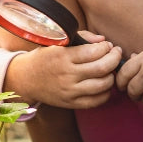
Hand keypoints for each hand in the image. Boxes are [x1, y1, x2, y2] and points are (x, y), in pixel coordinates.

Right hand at [4, 34, 122, 108]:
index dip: (107, 47)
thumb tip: (103, 41)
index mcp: (63, 56)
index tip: (108, 45)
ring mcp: (69, 91)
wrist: (26, 79)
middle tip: (116, 54)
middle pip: (103, 68)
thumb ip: (82, 37)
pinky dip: (106, 92)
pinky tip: (104, 83)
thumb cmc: (45, 57)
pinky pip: (97, 101)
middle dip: (115, 58)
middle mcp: (67, 75)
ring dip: (112, 75)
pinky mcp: (71, 103)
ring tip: (109, 69)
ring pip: (103, 85)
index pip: (95, 51)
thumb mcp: (58, 42)